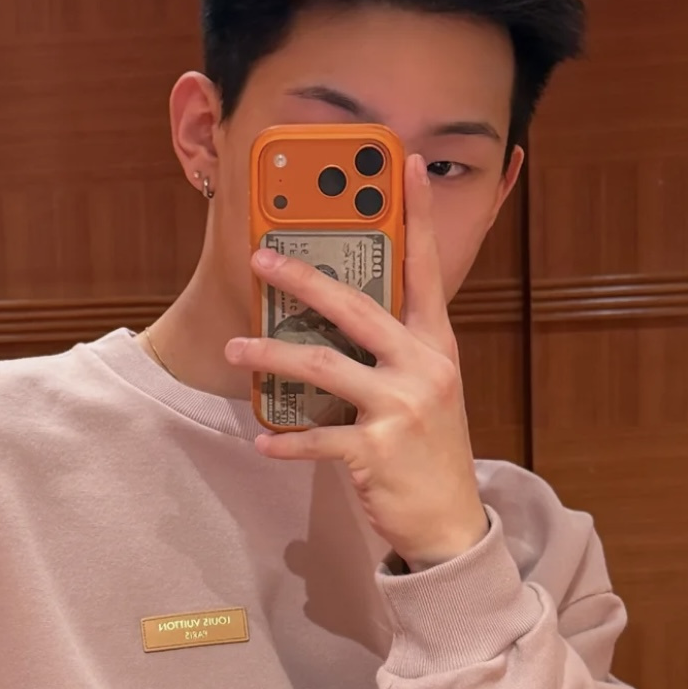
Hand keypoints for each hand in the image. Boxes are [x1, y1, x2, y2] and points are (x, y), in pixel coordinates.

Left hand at [226, 153, 487, 569]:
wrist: (450, 522)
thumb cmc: (428, 452)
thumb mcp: (427, 391)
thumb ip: (396, 352)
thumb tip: (343, 317)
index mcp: (436, 346)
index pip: (427, 269)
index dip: (417, 217)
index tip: (406, 166)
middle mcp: (423, 368)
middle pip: (355, 309)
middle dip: (303, 280)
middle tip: (261, 259)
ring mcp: (400, 409)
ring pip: (324, 366)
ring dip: (272, 356)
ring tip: (237, 349)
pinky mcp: (376, 450)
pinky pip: (317, 439)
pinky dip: (285, 442)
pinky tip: (262, 440)